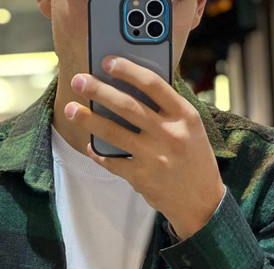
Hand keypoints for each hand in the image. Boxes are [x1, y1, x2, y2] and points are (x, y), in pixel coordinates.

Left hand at [66, 57, 225, 240]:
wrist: (202, 202)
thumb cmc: (194, 159)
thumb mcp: (191, 128)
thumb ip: (168, 109)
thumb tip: (132, 87)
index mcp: (184, 116)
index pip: (153, 84)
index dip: (127, 70)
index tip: (108, 62)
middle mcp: (169, 134)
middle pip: (127, 105)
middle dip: (98, 91)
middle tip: (78, 81)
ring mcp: (154, 157)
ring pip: (113, 132)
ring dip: (88, 120)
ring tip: (71, 110)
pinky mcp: (141, 178)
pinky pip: (112, 161)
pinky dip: (98, 153)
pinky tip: (90, 146)